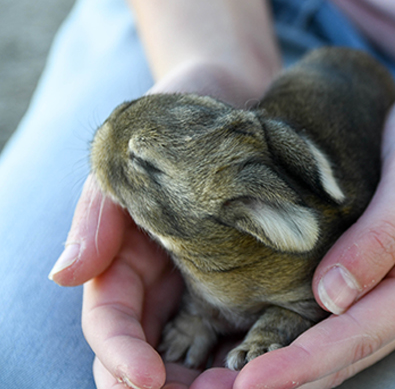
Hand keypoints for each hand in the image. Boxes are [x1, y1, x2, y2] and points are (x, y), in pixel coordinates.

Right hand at [49, 61, 271, 388]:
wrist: (231, 96)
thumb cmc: (168, 125)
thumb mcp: (124, 163)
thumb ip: (99, 216)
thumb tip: (65, 275)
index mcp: (127, 264)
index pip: (114, 324)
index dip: (122, 357)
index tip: (147, 380)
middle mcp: (166, 285)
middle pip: (155, 354)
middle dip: (171, 387)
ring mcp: (208, 285)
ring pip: (200, 353)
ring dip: (211, 381)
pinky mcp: (251, 278)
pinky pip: (247, 326)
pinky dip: (251, 354)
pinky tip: (267, 367)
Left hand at [233, 85, 394, 387]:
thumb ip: (384, 233)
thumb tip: (330, 297)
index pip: (360, 335)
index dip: (303, 363)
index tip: (249, 383)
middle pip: (346, 355)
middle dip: (288, 381)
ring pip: (339, 349)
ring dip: (290, 370)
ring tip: (229, 383)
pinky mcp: (377, 279)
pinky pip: (336, 322)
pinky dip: (299, 341)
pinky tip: (261, 346)